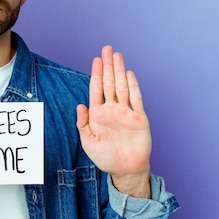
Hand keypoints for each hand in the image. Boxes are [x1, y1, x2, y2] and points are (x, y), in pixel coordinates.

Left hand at [76, 46, 151, 197]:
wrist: (125, 170)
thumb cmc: (105, 157)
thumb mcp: (88, 142)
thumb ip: (82, 123)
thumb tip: (79, 106)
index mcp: (99, 114)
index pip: (96, 89)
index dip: (96, 74)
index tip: (96, 60)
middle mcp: (112, 110)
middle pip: (109, 83)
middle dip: (108, 66)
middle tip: (107, 49)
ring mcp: (126, 112)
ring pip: (122, 87)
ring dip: (119, 71)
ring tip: (117, 55)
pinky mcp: (139, 118)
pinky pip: (136, 99)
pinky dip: (133, 86)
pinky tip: (129, 74)